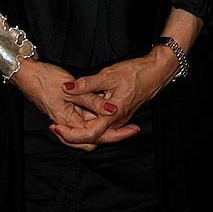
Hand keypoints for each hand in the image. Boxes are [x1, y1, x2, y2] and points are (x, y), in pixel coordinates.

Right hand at [11, 59, 122, 151]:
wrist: (27, 74)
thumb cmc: (45, 80)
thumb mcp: (71, 89)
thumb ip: (92, 100)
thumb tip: (112, 110)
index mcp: (68, 121)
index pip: (94, 137)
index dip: (114, 136)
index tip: (130, 131)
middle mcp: (67, 123)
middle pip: (93, 138)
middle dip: (112, 135)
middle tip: (131, 129)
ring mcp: (67, 116)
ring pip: (89, 129)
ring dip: (105, 127)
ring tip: (124, 122)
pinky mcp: (67, 109)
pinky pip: (84, 119)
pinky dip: (97, 118)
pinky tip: (106, 109)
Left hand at [59, 53, 175, 146]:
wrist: (157, 71)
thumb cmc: (136, 73)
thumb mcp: (108, 75)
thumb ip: (86, 84)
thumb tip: (66, 88)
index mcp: (113, 115)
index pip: (88, 135)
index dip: (70, 134)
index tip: (56, 127)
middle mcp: (116, 121)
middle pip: (91, 140)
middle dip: (71, 137)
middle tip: (55, 128)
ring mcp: (120, 119)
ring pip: (97, 134)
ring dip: (80, 132)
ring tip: (64, 124)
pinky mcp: (121, 114)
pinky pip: (103, 127)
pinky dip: (90, 125)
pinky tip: (82, 117)